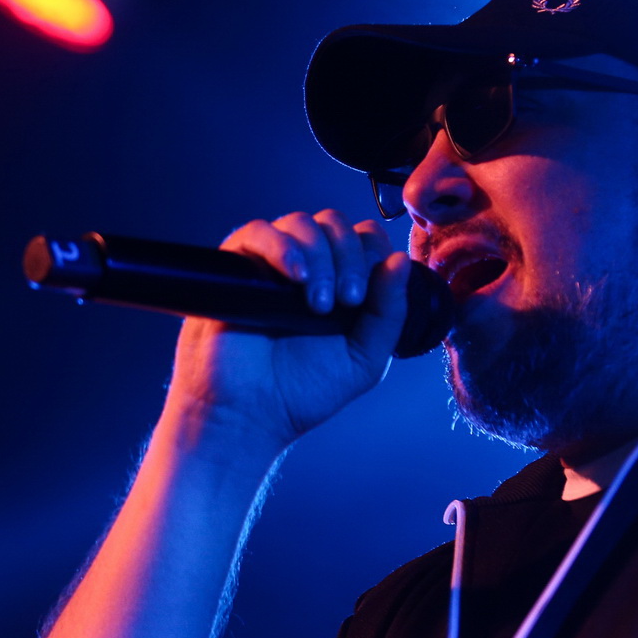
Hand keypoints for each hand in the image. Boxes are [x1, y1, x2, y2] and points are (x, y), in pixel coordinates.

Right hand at [161, 209, 409, 452]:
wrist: (251, 415)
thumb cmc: (305, 391)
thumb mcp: (364, 358)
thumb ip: (389, 313)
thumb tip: (399, 260)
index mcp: (343, 283)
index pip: (365, 239)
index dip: (373, 254)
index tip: (367, 296)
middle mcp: (310, 267)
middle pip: (336, 224)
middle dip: (350, 256)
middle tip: (348, 300)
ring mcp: (272, 263)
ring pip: (302, 223)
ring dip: (320, 256)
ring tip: (318, 303)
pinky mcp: (237, 265)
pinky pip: (257, 232)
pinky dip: (281, 247)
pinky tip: (295, 276)